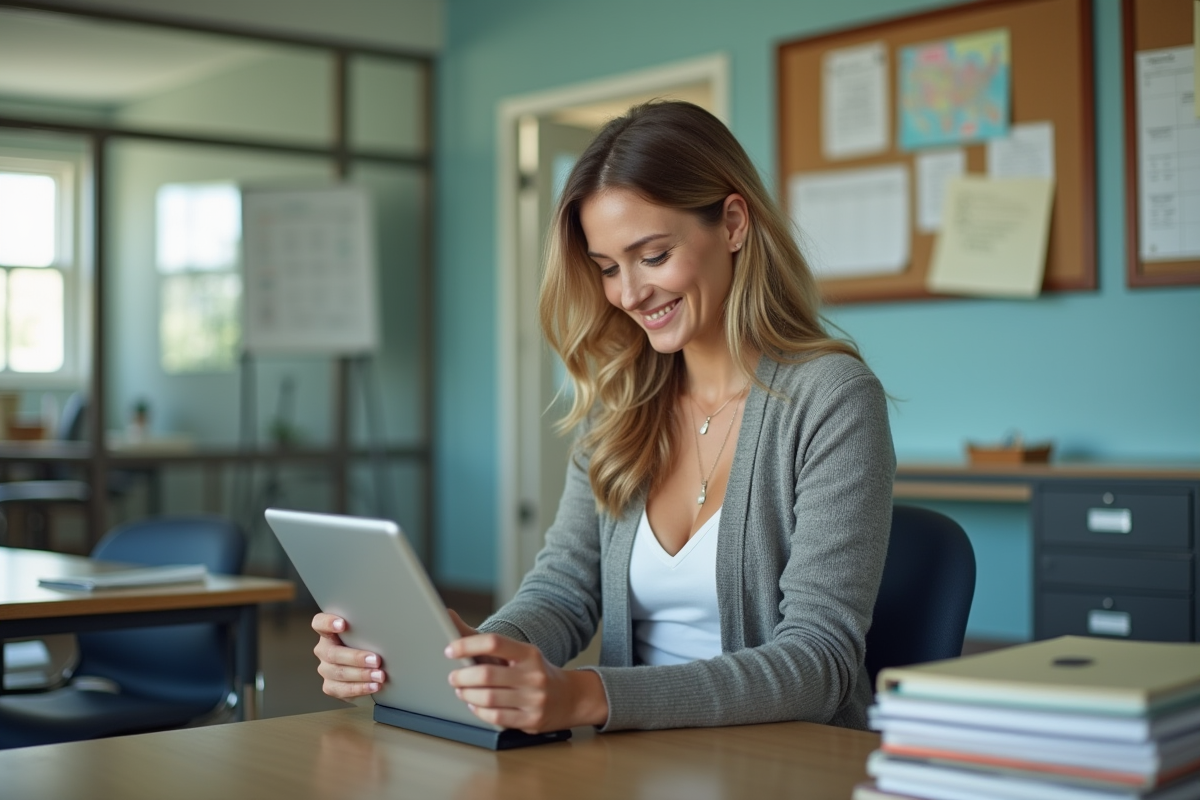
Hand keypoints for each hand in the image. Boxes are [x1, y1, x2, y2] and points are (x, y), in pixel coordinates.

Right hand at [312, 613, 385, 698]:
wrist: (366, 671)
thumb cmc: (367, 646)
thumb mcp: (366, 635)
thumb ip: (367, 630)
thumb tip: (387, 629)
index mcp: (329, 633)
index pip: (319, 623)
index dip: (327, 623)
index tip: (343, 624)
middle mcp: (324, 650)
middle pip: (332, 653)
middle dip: (356, 657)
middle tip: (375, 660)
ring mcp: (326, 669)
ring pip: (338, 673)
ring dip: (361, 675)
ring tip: (379, 675)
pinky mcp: (330, 686)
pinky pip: (342, 689)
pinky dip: (360, 688)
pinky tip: (373, 686)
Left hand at [446, 633, 608, 733]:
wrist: (571, 697)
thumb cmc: (536, 671)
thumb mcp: (519, 652)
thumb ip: (483, 640)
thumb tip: (448, 615)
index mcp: (529, 653)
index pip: (494, 643)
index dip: (467, 645)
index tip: (450, 650)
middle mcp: (533, 675)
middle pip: (487, 674)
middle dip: (462, 676)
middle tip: (453, 677)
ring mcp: (534, 699)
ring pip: (488, 698)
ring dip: (467, 695)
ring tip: (461, 691)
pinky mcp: (531, 720)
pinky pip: (496, 718)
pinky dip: (479, 712)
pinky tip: (475, 705)